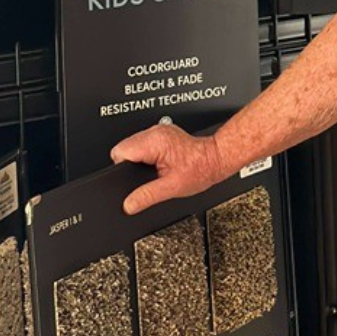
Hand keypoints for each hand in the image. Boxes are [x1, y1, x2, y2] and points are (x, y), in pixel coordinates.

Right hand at [110, 124, 225, 215]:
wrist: (216, 159)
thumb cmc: (200, 169)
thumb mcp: (171, 188)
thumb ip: (147, 196)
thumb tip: (128, 205)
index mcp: (155, 142)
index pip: (120, 151)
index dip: (122, 169)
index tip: (132, 179)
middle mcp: (156, 132)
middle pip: (125, 148)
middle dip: (131, 165)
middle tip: (148, 176)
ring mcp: (159, 131)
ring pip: (133, 145)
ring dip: (139, 160)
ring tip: (156, 170)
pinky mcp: (163, 134)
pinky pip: (144, 144)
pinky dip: (146, 155)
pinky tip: (158, 164)